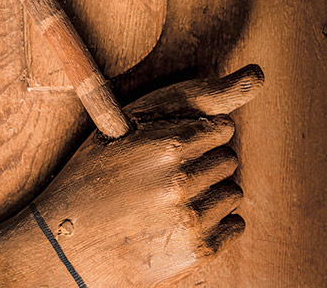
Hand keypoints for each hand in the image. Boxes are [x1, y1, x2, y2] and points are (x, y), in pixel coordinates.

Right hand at [0, 65, 263, 287]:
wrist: (67, 245)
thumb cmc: (91, 176)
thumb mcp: (119, 130)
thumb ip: (180, 104)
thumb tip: (259, 74)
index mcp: (165, 145)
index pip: (221, 128)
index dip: (204, 132)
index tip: (189, 140)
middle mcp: (182, 181)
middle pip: (229, 160)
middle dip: (209, 162)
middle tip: (179, 171)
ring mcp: (191, 219)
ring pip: (234, 193)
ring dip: (214, 193)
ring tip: (180, 197)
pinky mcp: (197, 252)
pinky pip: (234, 226)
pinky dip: (218, 223)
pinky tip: (187, 220)